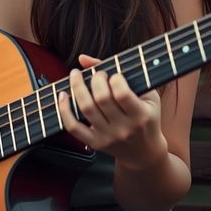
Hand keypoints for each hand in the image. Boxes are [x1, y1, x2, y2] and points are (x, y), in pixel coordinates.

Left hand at [58, 54, 167, 169]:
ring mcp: (107, 137)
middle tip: (97, 75)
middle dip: (96, 79)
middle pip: (101, 98)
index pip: (122, 94)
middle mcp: (123, 128)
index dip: (115, 79)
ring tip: (76, 75)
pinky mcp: (94, 143)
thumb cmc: (147, 117)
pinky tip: (63, 95)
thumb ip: (122, 73)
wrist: (144, 152)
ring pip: (86, 109)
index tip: (115, 75)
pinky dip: (64, 109)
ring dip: (77, 87)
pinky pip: (73, 127)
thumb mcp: (147, 95)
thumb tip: (84, 58)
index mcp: (140, 115)